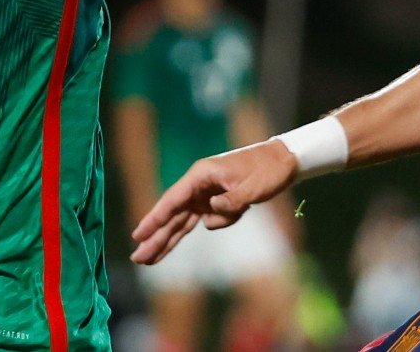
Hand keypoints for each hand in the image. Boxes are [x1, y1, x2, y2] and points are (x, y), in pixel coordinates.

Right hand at [130, 139, 298, 264]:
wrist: (283, 161)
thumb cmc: (267, 170)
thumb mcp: (251, 188)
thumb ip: (229, 203)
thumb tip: (207, 219)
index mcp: (202, 175)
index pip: (173, 200)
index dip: (155, 219)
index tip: (138, 234)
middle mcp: (199, 185)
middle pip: (172, 215)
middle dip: (155, 236)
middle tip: (137, 257)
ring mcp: (206, 195)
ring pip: (181, 222)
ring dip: (166, 240)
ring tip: (148, 259)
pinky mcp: (215, 203)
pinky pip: (200, 222)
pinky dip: (199, 230)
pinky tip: (197, 234)